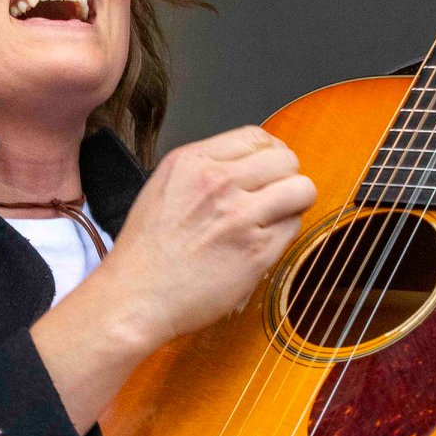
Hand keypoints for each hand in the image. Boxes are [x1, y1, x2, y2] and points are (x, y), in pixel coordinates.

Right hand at [98, 125, 316, 352]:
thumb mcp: (164, 187)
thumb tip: (249, 167)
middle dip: (285, 178)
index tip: (267, 172)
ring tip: (272, 223)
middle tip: (273, 199)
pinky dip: (283, 237)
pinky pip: (293, 228)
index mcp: (192, 161)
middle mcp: (218, 182)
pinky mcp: (257, 251)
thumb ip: (205, 170)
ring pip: (301, 190)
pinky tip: (259, 247)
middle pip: (286, 160)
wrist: (134, 298)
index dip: (269, 154)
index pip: (256, 136)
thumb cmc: (145, 253)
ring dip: (293, 205)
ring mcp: (240, 216)